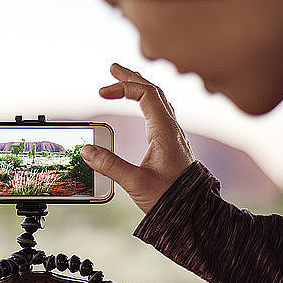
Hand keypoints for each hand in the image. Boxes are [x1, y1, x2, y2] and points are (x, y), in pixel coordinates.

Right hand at [81, 63, 193, 212]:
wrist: (194, 214)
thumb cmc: (170, 199)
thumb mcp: (136, 183)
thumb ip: (110, 166)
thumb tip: (87, 150)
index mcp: (165, 132)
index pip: (147, 95)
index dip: (124, 87)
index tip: (102, 92)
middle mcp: (170, 129)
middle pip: (153, 92)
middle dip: (132, 78)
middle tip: (112, 68)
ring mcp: (172, 136)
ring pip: (158, 101)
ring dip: (140, 87)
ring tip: (124, 80)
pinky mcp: (170, 145)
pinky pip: (159, 113)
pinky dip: (146, 101)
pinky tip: (140, 106)